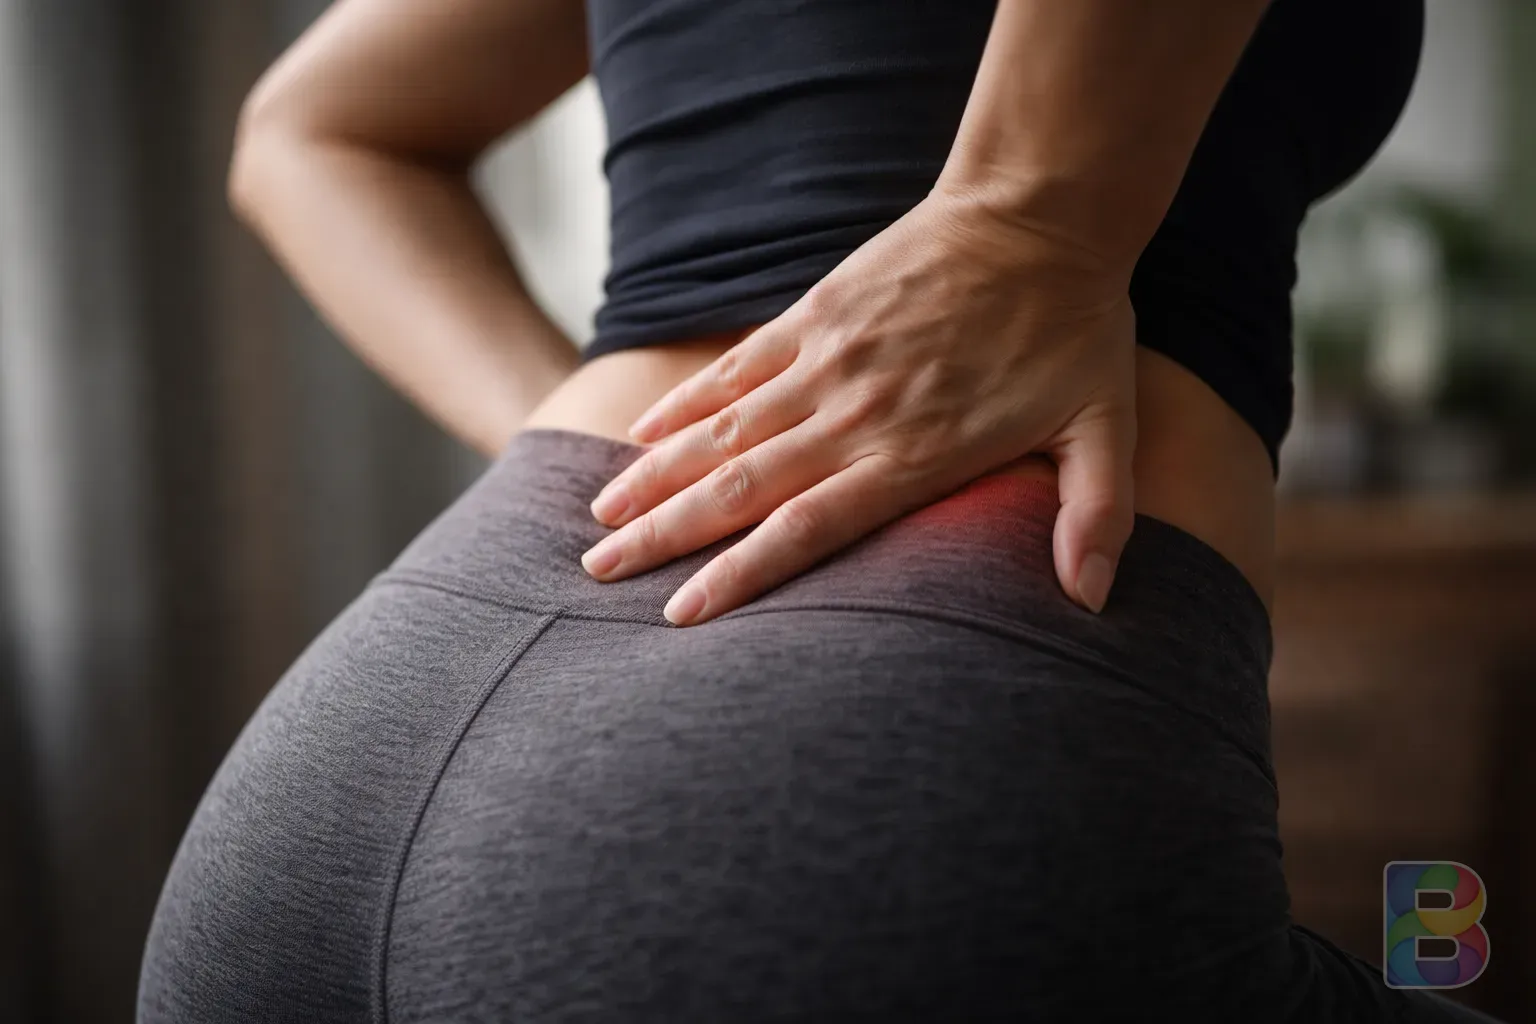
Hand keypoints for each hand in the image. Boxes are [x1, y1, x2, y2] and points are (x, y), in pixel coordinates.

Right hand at [579, 189, 1137, 624]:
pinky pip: (733, 367)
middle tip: (600, 572)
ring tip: (599, 518)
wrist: (1038, 213)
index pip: (806, 530)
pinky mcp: (812, 313)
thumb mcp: (1106, 430)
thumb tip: (1092, 602)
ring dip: (655, 476)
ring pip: (722, 432)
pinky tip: (638, 434)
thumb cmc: (1074, 329)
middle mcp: (853, 414)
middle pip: (739, 488)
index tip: (680, 613)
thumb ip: (1095, 516)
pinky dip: (683, 402)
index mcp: (912, 455)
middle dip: (665, 535)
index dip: (739, 575)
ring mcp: (825, 360)